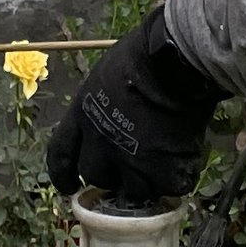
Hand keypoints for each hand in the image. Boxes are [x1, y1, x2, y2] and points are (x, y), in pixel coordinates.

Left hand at [47, 7, 220, 204]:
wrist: (175, 61)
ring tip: (163, 167)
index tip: (70, 186)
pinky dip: (177, 179)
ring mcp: (130, 159)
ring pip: (134, 191)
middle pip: (96, 176)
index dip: (64, 176)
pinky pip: (169, 188)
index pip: (61, 156)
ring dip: (147, 183)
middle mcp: (100, 142)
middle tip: (130, 168)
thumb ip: (104, 105)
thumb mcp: (106, 77)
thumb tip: (116, 116)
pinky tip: (185, 162)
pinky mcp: (162, 169)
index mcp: (82, 116)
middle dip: (111, 176)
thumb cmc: (143, 55)